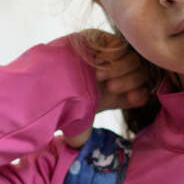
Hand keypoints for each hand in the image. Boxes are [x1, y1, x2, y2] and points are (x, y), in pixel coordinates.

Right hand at [60, 32, 153, 150]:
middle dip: (130, 80)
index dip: (140, 95)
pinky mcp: (99, 39)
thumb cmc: (58, 107)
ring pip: (132, 57)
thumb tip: (78, 145)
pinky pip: (120, 43)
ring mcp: (107, 57)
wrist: (44, 86)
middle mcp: (111, 76)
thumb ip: (83, 137)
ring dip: (121, 68)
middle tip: (111, 87)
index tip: (133, 99)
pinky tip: (98, 63)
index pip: (138, 93)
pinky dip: (113, 54)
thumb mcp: (77, 127)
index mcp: (110, 95)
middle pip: (139, 73)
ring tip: (101, 76)